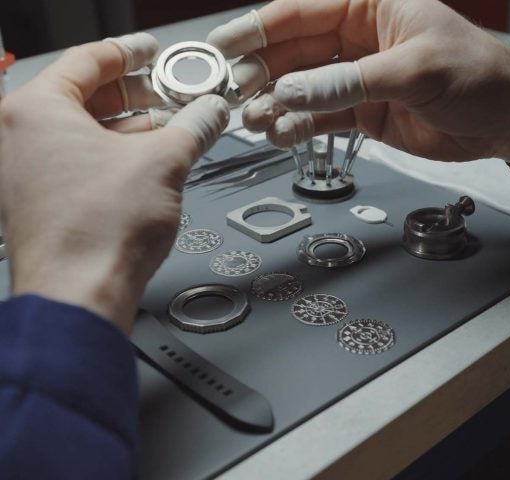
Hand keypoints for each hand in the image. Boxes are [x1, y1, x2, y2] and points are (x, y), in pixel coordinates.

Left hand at [0, 33, 228, 331]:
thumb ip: (193, 126)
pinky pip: (81, 161)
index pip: (88, 61)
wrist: (79, 295)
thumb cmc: (98, 233)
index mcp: (36, 110)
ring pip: (85, 132)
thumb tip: (209, 113)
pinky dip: (116, 156)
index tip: (151, 52)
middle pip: (87, 96)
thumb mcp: (164, 162)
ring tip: (172, 129)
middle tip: (173, 94)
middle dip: (138, 95)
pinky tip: (151, 162)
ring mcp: (26, 171)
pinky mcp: (41, 201)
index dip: (130, 54)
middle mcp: (20, 137)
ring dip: (132, 128)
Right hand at [207, 0, 509, 166]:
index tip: (223, 44)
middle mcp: (357, 39)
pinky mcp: (363, 112)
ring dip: (275, 103)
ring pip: (303, 87)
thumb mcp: (415, 71)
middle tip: (234, 92)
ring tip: (253, 120)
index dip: (259, 28)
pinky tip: (281, 134)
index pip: (302, 12)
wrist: (508, 120)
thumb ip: (350, 82)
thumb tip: (291, 92)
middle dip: (262, 71)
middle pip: (294, 51)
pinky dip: (299, 126)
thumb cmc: (477, 75)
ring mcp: (357, 78)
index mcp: (370, 5)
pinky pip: (321, 117)